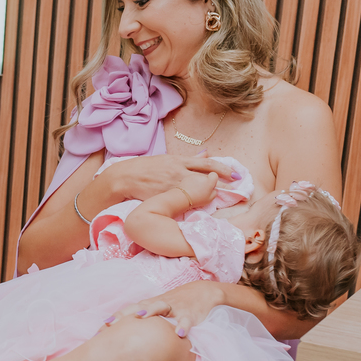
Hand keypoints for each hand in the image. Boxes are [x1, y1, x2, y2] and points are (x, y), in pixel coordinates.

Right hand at [101, 152, 236, 201]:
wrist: (124, 178)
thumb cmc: (145, 169)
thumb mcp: (167, 159)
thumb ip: (188, 159)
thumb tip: (206, 153)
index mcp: (178, 160)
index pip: (207, 164)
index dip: (224, 169)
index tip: (237, 175)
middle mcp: (177, 171)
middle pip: (205, 179)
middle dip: (219, 186)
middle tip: (232, 190)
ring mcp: (171, 185)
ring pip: (196, 192)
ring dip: (207, 196)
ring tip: (213, 199)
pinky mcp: (164, 197)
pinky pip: (183, 203)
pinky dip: (192, 205)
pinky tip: (197, 207)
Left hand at [103, 281, 225, 337]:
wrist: (202, 292)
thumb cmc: (174, 304)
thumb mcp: (156, 310)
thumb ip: (141, 321)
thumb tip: (123, 338)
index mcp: (148, 305)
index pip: (126, 312)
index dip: (113, 320)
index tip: (98, 332)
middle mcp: (158, 304)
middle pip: (137, 307)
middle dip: (123, 315)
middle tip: (108, 325)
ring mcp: (174, 307)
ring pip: (159, 307)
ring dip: (149, 311)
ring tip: (139, 317)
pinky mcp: (189, 313)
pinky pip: (186, 320)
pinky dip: (182, 326)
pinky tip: (178, 335)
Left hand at [178, 171, 219, 208]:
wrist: (182, 197)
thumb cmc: (197, 199)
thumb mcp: (210, 198)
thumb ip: (214, 191)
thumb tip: (214, 188)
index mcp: (209, 180)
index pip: (214, 175)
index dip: (214, 179)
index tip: (212, 184)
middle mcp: (201, 175)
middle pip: (206, 175)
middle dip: (206, 178)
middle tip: (204, 187)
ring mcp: (193, 175)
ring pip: (198, 175)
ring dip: (199, 180)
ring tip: (195, 188)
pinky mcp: (186, 176)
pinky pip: (191, 177)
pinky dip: (192, 181)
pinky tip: (190, 187)